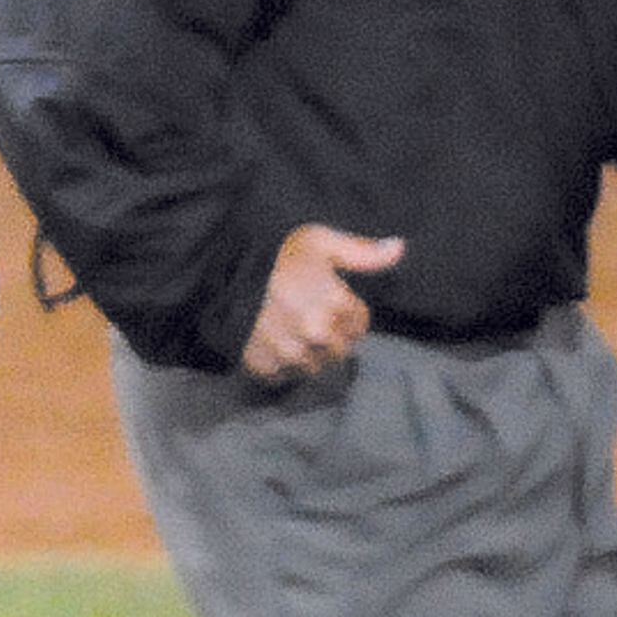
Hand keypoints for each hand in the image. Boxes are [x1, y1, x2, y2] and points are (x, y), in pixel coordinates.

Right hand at [240, 222, 403, 381]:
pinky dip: (280, 365)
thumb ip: (361, 250)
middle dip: (329, 336)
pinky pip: (283, 376)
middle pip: (339, 349)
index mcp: (335, 302)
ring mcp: (288, 351)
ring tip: (288, 331)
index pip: (359, 324)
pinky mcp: (263, 364)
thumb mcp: (318, 240)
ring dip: (306, 354)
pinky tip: (270, 343)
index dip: (346, 312)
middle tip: (306, 315)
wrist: (216, 270)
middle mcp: (316, 332)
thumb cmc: (271, 252)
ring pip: (313, 366)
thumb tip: (400, 248)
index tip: (328, 301)